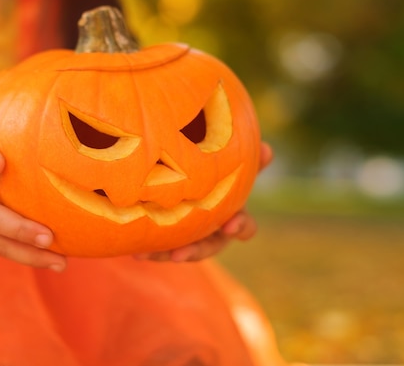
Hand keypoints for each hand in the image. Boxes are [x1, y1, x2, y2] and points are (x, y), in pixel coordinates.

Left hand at [134, 142, 272, 262]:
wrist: (189, 182)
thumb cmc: (220, 173)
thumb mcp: (235, 165)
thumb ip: (250, 160)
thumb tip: (266, 148)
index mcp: (234, 216)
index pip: (243, 227)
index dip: (239, 228)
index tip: (229, 226)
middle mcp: (216, 233)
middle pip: (211, 247)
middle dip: (197, 250)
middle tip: (181, 255)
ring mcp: (195, 240)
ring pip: (186, 252)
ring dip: (171, 253)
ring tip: (155, 254)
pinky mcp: (175, 243)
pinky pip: (165, 251)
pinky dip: (153, 252)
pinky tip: (137, 253)